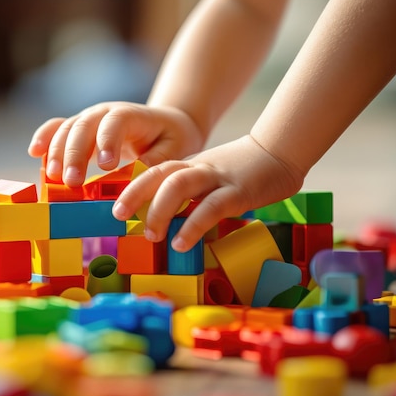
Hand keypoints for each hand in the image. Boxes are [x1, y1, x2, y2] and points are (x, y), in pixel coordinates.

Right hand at [28, 102, 204, 186]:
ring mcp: (89, 119)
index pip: (116, 121)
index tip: (106, 166)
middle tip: (71, 181)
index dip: (108, 140)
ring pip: (67, 128)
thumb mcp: (175, 148)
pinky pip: (57, 128)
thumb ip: (157, 159)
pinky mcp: (79, 130)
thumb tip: (137, 174)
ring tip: (54, 178)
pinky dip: (45, 138)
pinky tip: (34, 152)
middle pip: (85, 125)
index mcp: (132, 115)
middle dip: (75, 153)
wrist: (164, 124)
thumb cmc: (171, 138)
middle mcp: (106, 112)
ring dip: (57, 152)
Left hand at [112, 135, 305, 251]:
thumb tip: (165, 222)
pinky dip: (192, 226)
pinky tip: (182, 244)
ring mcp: (216, 178)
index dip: (132, 189)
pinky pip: (210, 208)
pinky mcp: (237, 192)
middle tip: (121, 218)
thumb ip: (188, 194)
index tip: (117, 210)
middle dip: (135, 194)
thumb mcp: (207, 178)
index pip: (153, 172)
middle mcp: (197, 169)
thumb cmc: (239, 172)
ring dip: (160, 210)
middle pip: (159, 174)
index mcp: (188, 166)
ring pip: (179, 185)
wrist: (279, 152)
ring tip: (152, 236)